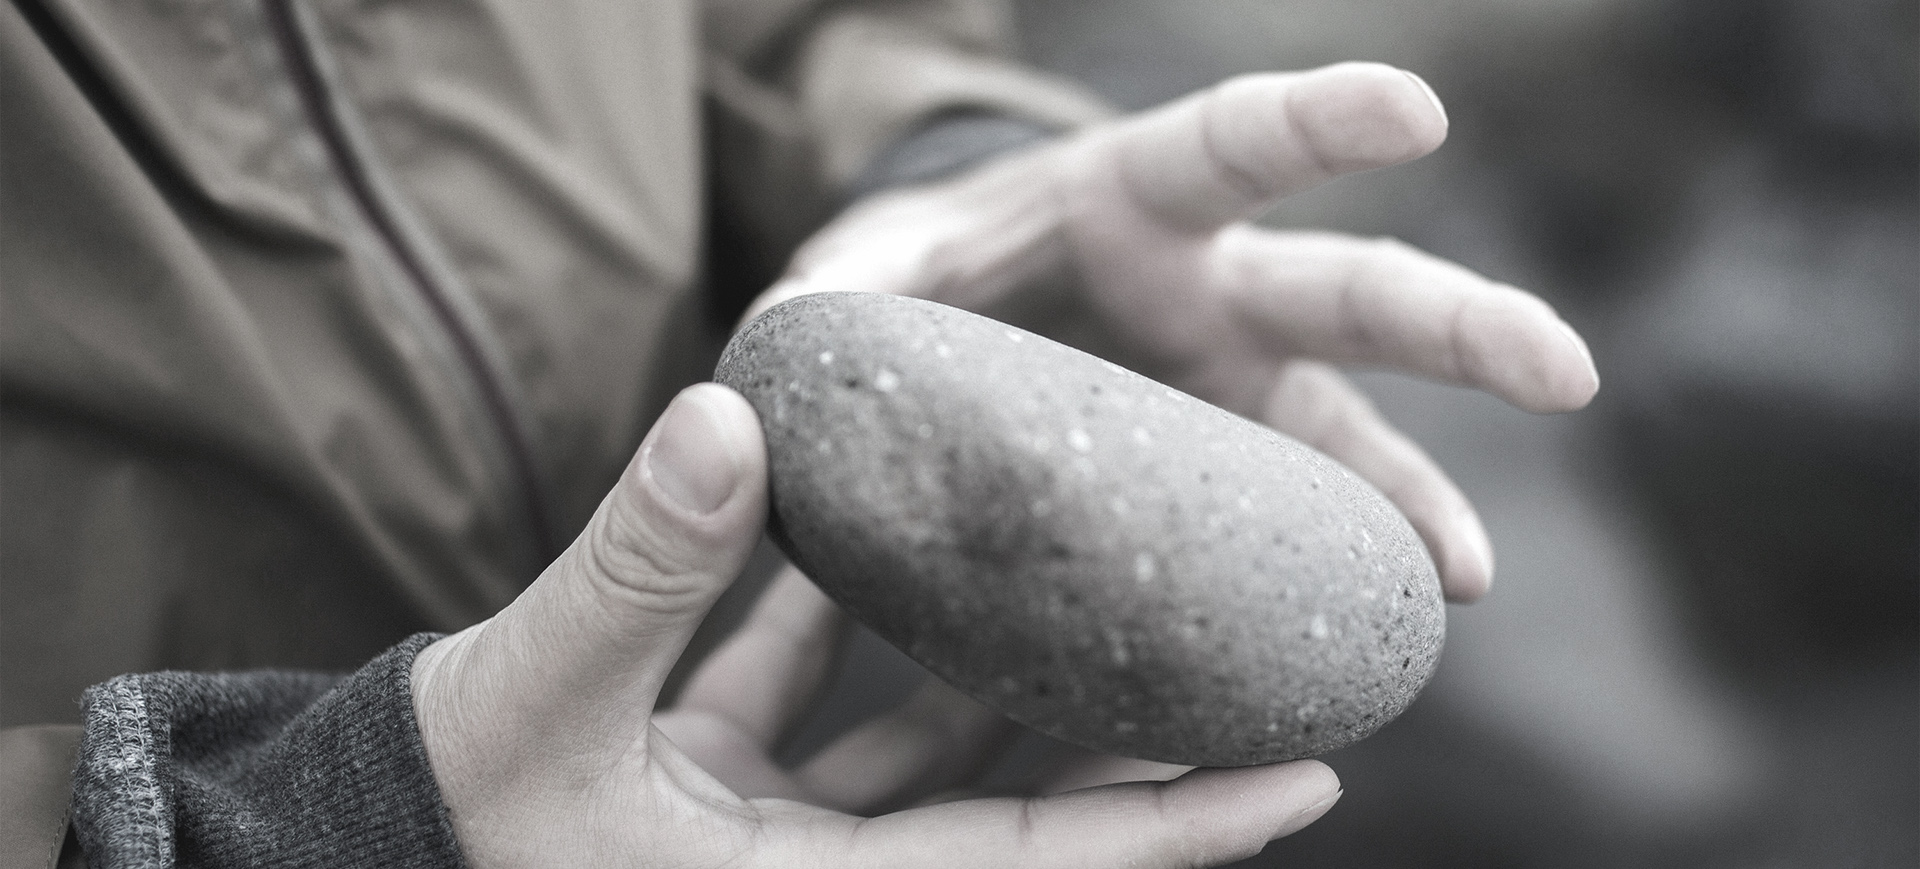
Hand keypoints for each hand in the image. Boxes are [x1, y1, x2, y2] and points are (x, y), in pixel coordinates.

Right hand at [411, 384, 1342, 867]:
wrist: (321, 858)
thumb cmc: (425, 817)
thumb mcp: (532, 698)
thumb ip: (638, 572)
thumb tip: (732, 423)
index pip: (1028, 866)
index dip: (1177, 831)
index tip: (1306, 778)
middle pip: (1001, 810)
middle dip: (1112, 738)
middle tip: (1224, 647)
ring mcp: (755, 838)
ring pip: (909, 751)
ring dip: (984, 665)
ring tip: (1074, 568)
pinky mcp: (703, 789)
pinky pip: (806, 710)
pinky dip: (839, 634)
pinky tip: (871, 538)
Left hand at [752, 63, 1600, 601]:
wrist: (954, 323)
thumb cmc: (926, 268)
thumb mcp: (872, 262)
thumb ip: (839, 288)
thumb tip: (790, 336)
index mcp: (1132, 198)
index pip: (1236, 143)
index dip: (1322, 125)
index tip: (1414, 112)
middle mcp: (1211, 289)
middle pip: (1348, 296)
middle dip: (1454, 326)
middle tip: (1562, 372)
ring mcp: (1230, 387)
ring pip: (1350, 433)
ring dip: (1416, 497)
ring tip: (1465, 578)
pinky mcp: (1221, 472)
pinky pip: (1298, 523)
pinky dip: (1341, 571)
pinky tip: (1386, 629)